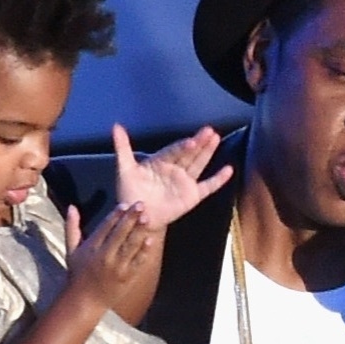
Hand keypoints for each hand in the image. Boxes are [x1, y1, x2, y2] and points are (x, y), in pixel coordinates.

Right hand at [64, 201, 155, 310]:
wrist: (85, 300)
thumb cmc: (77, 274)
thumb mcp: (71, 249)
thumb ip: (72, 227)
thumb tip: (71, 206)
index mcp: (91, 247)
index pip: (105, 227)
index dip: (116, 214)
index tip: (125, 204)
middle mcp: (104, 256)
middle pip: (120, 233)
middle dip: (130, 218)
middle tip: (141, 204)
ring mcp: (117, 267)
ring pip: (130, 246)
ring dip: (139, 231)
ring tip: (147, 218)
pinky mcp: (126, 277)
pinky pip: (137, 262)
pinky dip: (144, 251)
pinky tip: (150, 240)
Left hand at [114, 124, 232, 228]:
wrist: (137, 216)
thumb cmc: (130, 193)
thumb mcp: (124, 169)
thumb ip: (123, 148)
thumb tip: (116, 126)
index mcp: (160, 161)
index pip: (174, 151)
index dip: (182, 146)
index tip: (191, 141)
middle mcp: (175, 169)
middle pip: (189, 154)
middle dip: (199, 143)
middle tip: (209, 131)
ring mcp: (184, 182)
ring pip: (199, 164)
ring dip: (208, 152)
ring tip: (216, 139)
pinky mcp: (192, 196)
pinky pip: (207, 186)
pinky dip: (218, 179)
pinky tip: (228, 170)